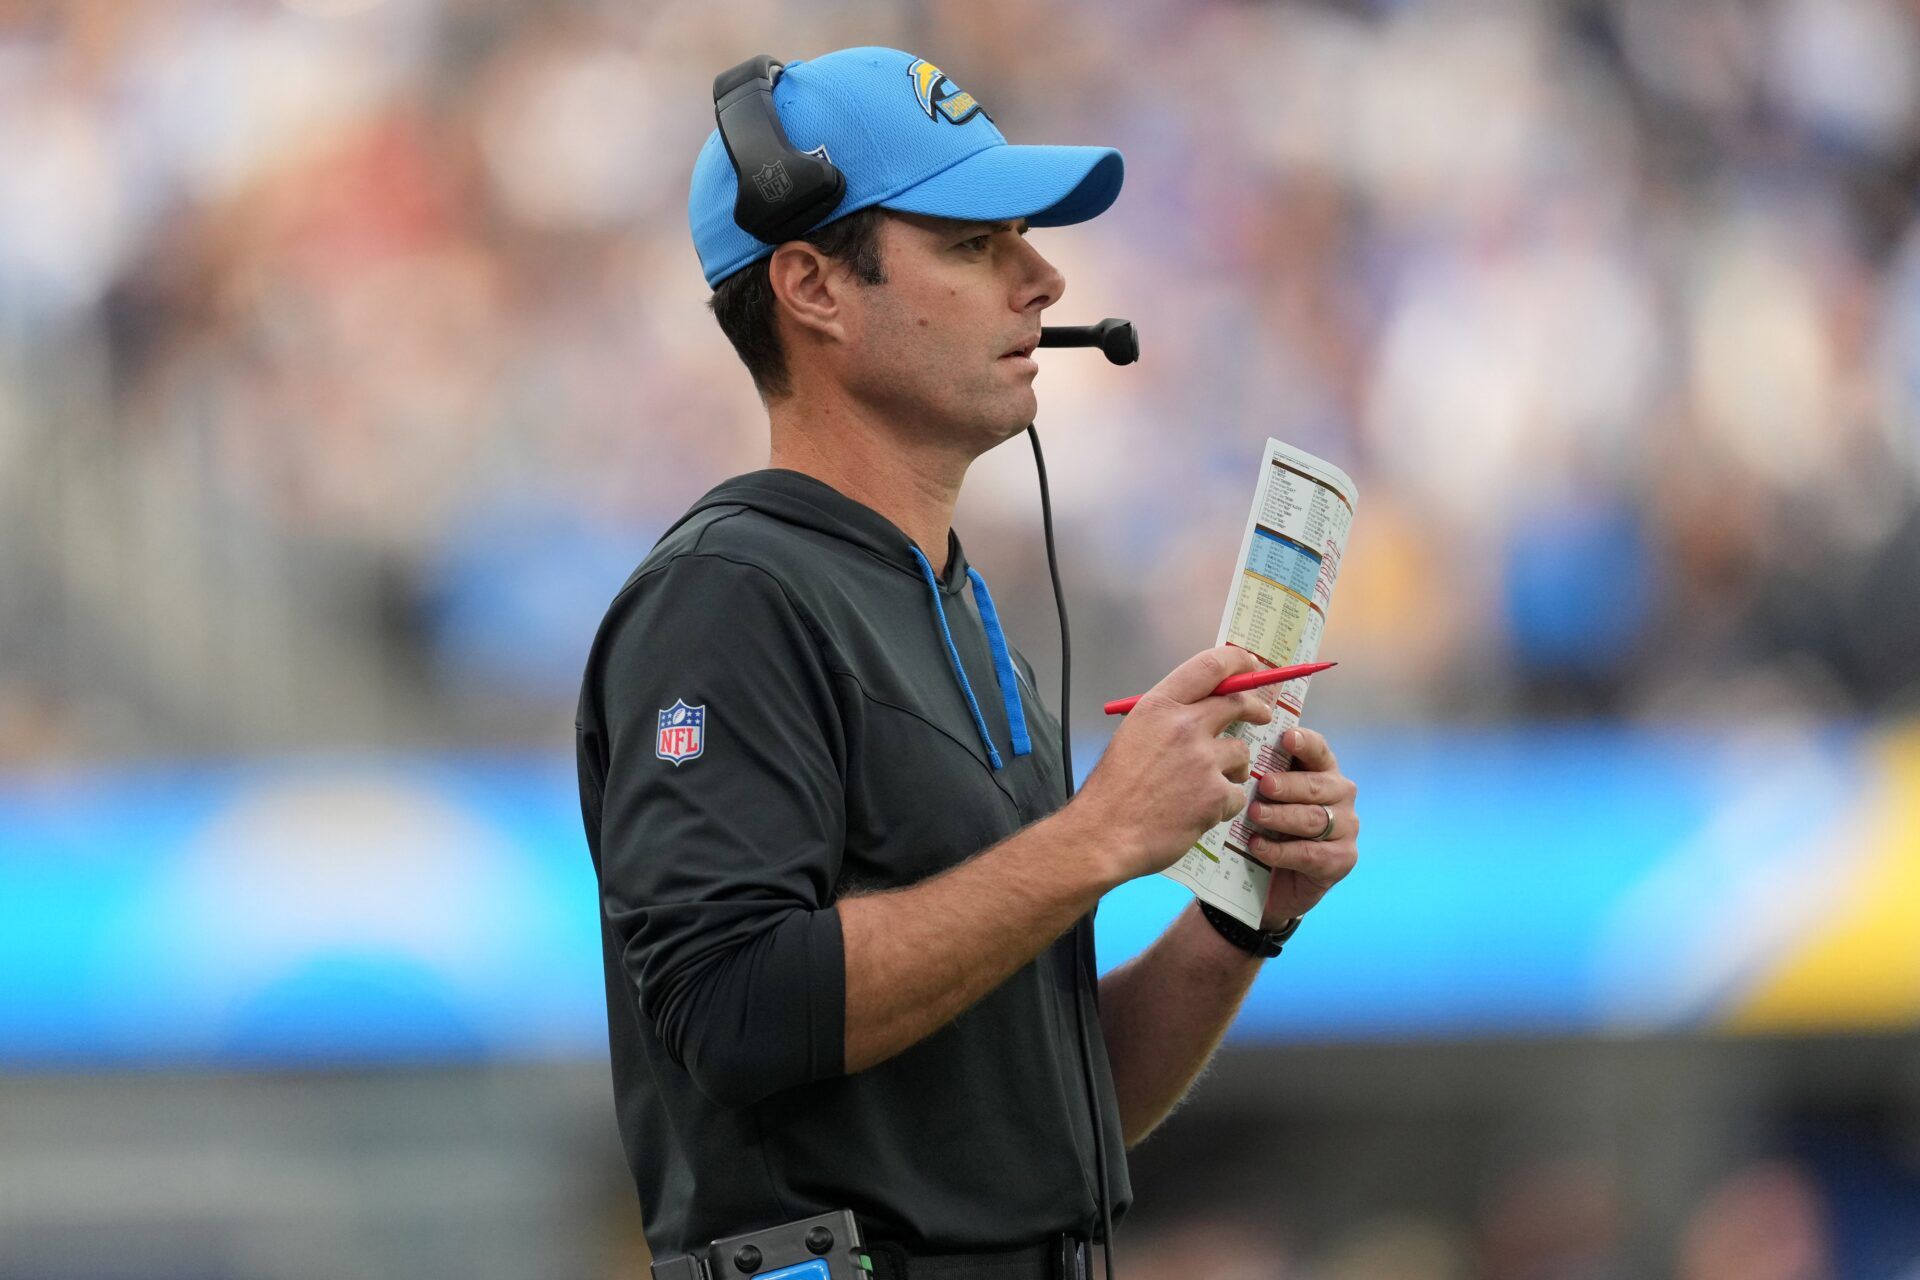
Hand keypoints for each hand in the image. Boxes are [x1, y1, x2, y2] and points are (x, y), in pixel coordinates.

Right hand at [1068, 645, 1274, 885]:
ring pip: (1241, 753)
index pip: (1210, 665)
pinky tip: (1197, 813)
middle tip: (1261, 715)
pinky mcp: (1215, 794)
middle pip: (1237, 702)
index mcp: (1158, 707)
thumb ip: (1168, 719)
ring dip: (1230, 769)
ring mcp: (1202, 760)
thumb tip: (1205, 708)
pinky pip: (1237, 793)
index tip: (1250, 666)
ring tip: (1203, 787)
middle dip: (1255, 708)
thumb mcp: (1133, 736)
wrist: (1103, 834)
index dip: (1238, 661)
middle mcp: (1184, 726)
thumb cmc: (1114, 790)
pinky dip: (1223, 805)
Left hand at [1240, 725, 1358, 928]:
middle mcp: (1340, 795)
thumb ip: (1263, 775)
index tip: (1286, 737)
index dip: (1304, 743)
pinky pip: (1310, 853)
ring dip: (1282, 817)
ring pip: (1314, 819)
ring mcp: (1346, 828)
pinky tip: (1257, 847)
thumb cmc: (1271, 827)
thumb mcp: (1266, 798)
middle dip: (1288, 784)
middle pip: (1316, 786)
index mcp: (1324, 771)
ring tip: (1255, 815)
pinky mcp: (1342, 859)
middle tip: (1263, 785)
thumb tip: (1236, 753)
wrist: (1276, 881)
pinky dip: (1281, 851)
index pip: (1318, 750)